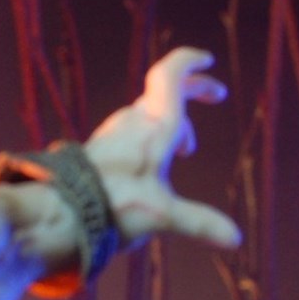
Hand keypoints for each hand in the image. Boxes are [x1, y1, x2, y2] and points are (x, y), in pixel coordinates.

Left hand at [84, 47, 241, 250]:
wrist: (63, 213)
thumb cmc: (115, 208)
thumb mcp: (163, 216)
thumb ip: (200, 222)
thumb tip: (235, 239)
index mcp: (155, 127)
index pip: (170, 76)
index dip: (190, 63)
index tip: (207, 59)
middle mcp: (134, 123)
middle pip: (165, 93)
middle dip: (193, 92)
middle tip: (216, 96)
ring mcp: (115, 134)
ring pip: (148, 114)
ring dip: (172, 121)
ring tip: (184, 152)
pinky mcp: (102, 148)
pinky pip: (133, 130)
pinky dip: (152, 136)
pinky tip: (152, 164)